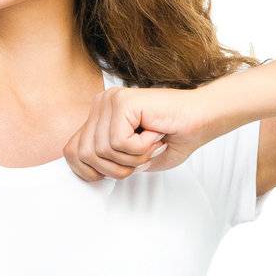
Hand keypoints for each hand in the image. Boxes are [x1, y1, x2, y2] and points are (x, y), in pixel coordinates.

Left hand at [63, 85, 213, 182]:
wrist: (204, 118)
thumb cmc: (175, 138)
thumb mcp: (135, 160)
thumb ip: (108, 164)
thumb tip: (90, 174)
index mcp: (99, 116)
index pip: (72, 152)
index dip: (90, 172)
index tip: (122, 168)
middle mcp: (101, 104)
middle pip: (84, 155)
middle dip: (116, 168)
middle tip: (143, 157)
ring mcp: (110, 100)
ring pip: (102, 150)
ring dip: (133, 158)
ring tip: (152, 143)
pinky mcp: (122, 102)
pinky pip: (118, 142)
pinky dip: (141, 148)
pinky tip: (155, 133)